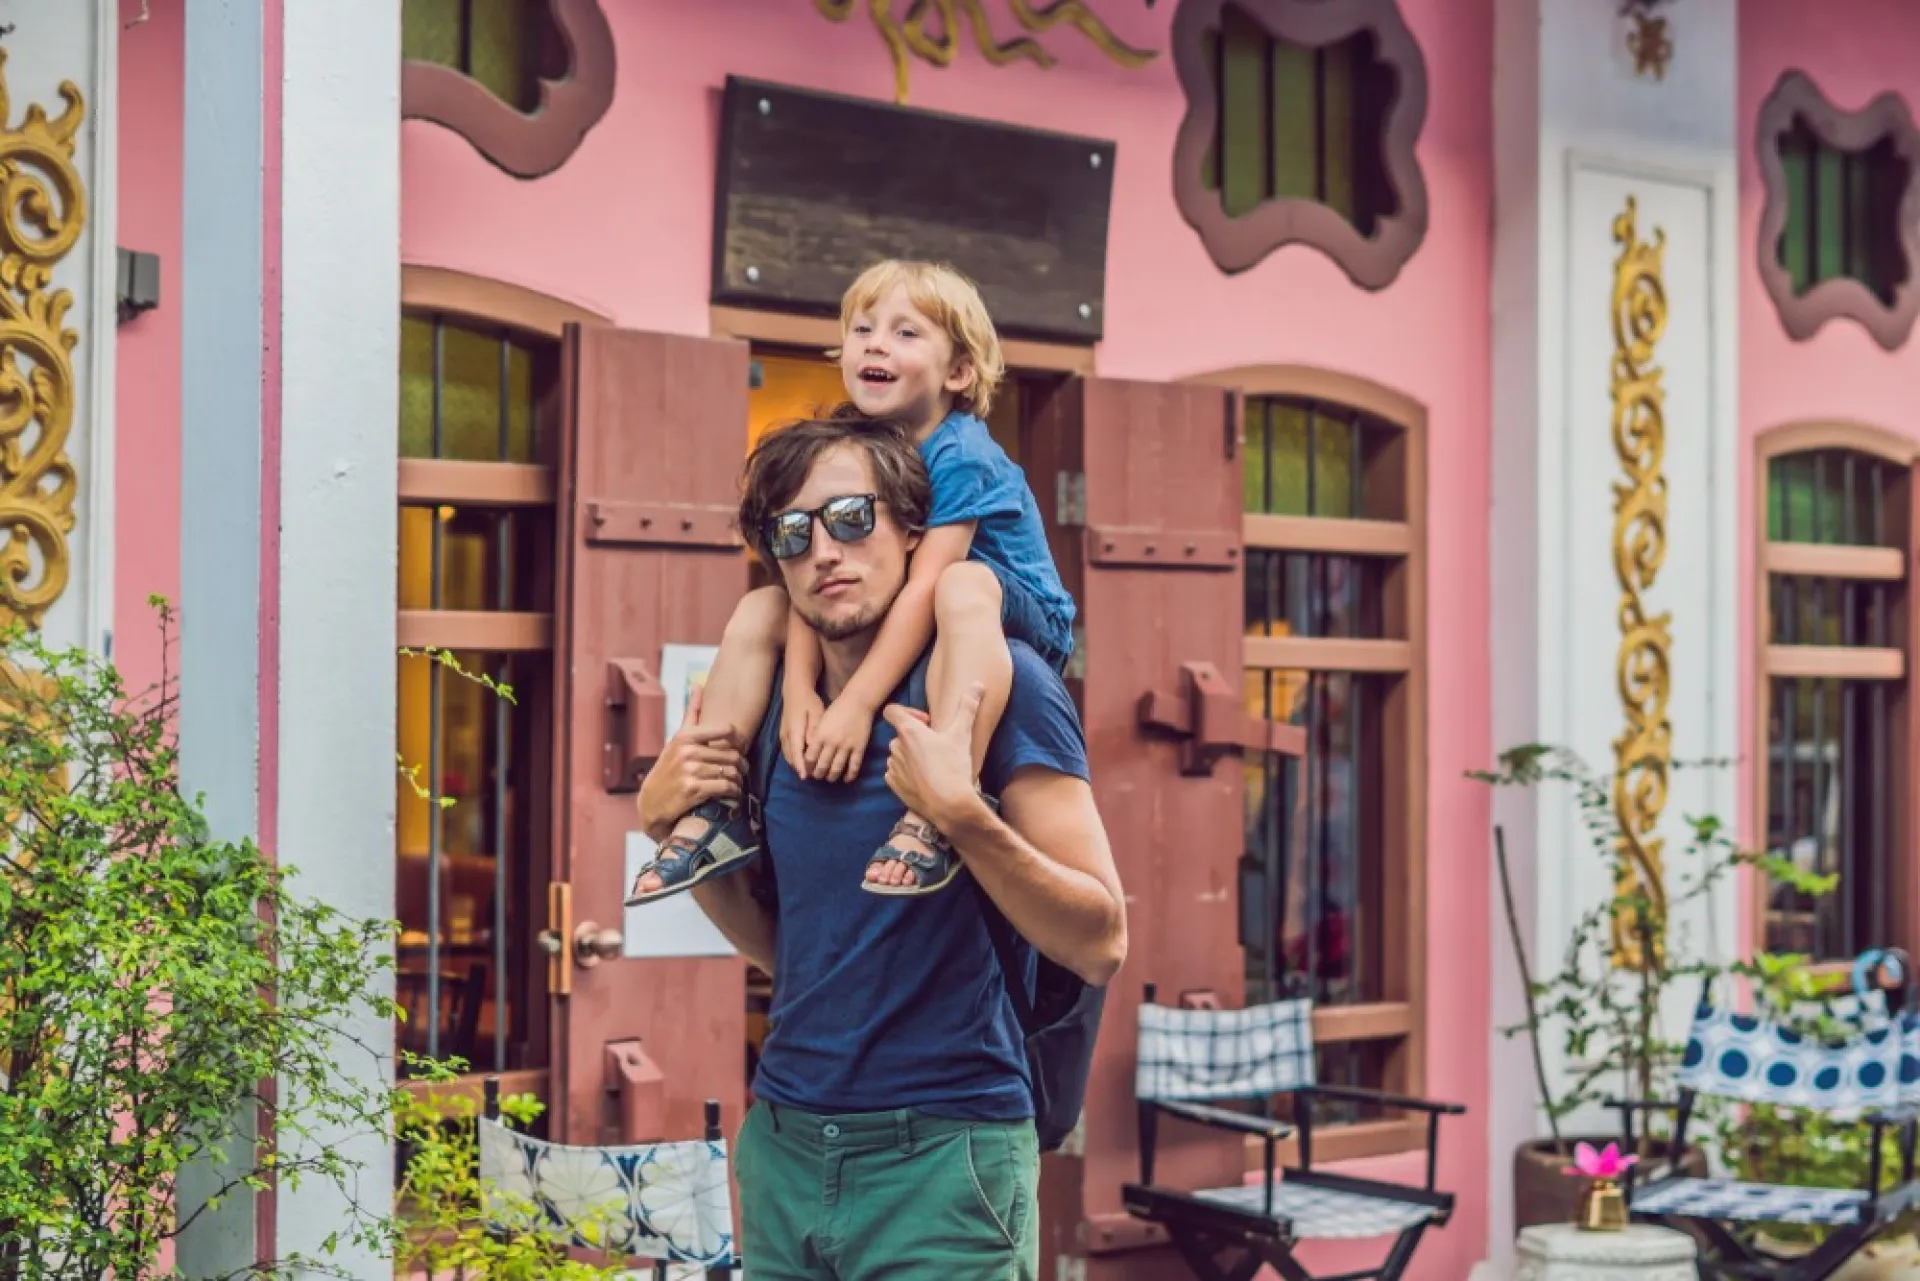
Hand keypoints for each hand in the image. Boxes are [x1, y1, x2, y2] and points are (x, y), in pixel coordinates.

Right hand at [636, 686, 743, 841]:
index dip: (740, 740)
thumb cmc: (669, 767)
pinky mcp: (694, 790)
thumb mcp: (677, 739)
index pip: (726, 730)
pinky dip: (734, 793)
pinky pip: (726, 787)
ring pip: (731, 772)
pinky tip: (732, 794)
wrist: (652, 802)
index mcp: (685, 736)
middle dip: (741, 765)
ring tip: (737, 782)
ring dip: (738, 780)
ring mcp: (690, 771)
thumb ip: (691, 713)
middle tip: (742, 770)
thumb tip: (697, 684)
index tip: (741, 748)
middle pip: (732, 755)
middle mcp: (687, 751)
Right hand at [779, 686, 823, 776]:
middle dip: (799, 768)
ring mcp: (783, 735)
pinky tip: (803, 762)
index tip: (805, 777)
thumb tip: (813, 746)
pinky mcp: (783, 735)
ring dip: (796, 764)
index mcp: (794, 730)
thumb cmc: (809, 701)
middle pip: (791, 757)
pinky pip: (787, 751)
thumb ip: (814, 730)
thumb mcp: (816, 713)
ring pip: (788, 755)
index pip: (796, 752)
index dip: (800, 765)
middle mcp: (786, 735)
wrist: (795, 691)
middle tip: (812, 776)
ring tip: (809, 771)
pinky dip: (794, 759)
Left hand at [803, 694, 873, 782]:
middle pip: (822, 765)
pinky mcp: (859, 748)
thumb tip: (809, 753)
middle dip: (818, 774)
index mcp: (820, 735)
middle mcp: (832, 742)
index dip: (807, 767)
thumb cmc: (837, 709)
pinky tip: (847, 779)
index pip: (810, 757)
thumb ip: (815, 736)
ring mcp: (846, 746)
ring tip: (830, 779)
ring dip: (832, 776)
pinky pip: (854, 766)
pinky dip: (849, 775)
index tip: (807, 770)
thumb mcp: (821, 721)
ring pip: (837, 768)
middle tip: (817, 777)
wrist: (858, 702)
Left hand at [883, 682, 985, 829]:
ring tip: (933, 765)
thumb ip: (967, 707)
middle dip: (915, 738)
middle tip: (936, 747)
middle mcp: (896, 747)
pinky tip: (925, 779)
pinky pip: (895, 772)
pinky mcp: (893, 784)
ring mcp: (893, 767)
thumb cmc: (954, 768)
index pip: (892, 710)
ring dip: (911, 756)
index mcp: (909, 731)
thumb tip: (978, 684)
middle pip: (900, 734)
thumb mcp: (962, 735)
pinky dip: (907, 773)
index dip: (907, 712)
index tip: (926, 723)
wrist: (949, 805)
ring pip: (898, 754)